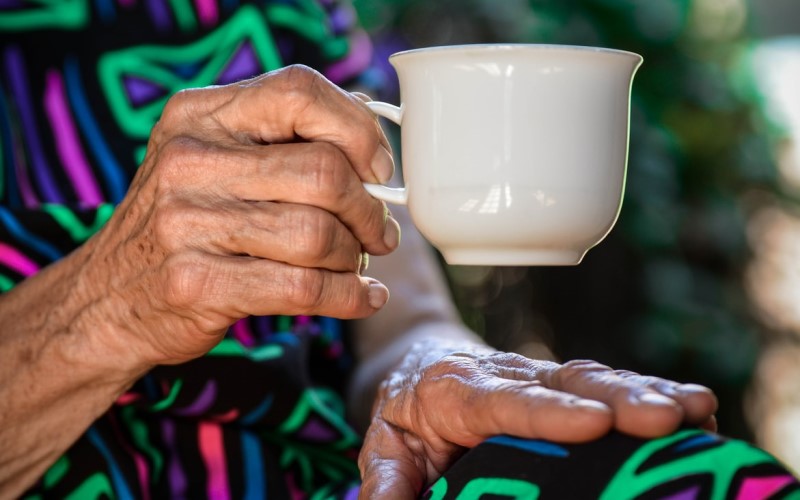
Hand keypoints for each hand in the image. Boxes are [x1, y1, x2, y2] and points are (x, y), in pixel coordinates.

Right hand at [74, 65, 399, 367]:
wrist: (105, 299)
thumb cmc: (183, 224)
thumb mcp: (211, 161)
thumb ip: (279, 140)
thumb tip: (370, 137)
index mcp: (200, 115)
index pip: (300, 92)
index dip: (357, 129)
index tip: (378, 169)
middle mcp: (189, 160)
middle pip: (323, 171)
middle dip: (369, 209)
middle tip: (379, 232)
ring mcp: (187, 223)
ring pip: (317, 234)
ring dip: (356, 256)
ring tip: (358, 263)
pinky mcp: (197, 283)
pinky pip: (303, 288)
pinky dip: (350, 296)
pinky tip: (364, 297)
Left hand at [357, 340, 716, 497]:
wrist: (422, 360)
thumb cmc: (406, 410)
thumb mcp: (385, 446)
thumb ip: (388, 482)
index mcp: (457, 390)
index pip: (503, 401)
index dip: (547, 412)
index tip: (592, 422)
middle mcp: (507, 376)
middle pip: (563, 382)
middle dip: (617, 399)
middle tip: (665, 418)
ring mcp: (541, 378)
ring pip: (595, 378)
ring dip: (646, 392)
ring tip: (695, 409)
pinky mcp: (566, 387)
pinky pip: (611, 385)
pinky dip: (653, 392)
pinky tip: (697, 408)